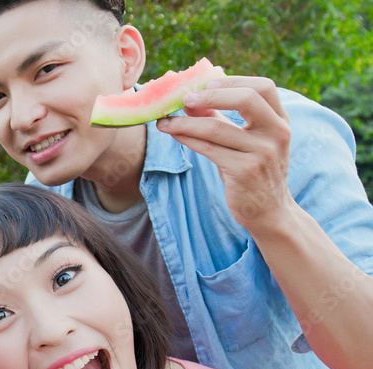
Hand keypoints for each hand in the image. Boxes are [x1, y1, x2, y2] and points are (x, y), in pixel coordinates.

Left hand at [155, 75, 294, 231]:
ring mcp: (262, 152)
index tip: (206, 83)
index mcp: (280, 120)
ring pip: (216, 127)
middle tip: (184, 97)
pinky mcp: (244, 171)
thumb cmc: (252, 171)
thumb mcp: (244, 141)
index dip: (233, 80)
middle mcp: (276, 133)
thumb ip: (221, 119)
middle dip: (210, 95)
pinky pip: (208, 149)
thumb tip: (190, 99)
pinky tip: (174, 134)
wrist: (269, 211)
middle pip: (246, 99)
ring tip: (164, 121)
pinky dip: (187, 138)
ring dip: (185, 122)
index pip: (263, 87)